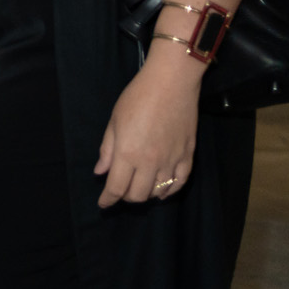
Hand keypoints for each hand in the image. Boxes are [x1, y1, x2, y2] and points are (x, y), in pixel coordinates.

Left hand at [95, 37, 202, 206]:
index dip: (108, 199)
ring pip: (158, 192)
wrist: (171, 84)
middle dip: (125, 197)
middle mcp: (150, 162)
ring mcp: (172, 161)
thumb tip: (100, 172)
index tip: (103, 204)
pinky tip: (162, 192)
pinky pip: (179, 183)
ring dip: (146, 195)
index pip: (117, 187)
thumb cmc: (137, 98)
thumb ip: (107, 149)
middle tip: (119, 191)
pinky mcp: (188, 156)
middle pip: (138, 194)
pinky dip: (169, 192)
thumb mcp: (114, 122)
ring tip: (138, 190)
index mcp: (128, 154)